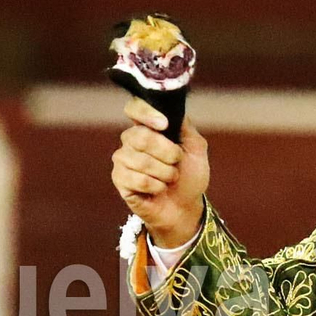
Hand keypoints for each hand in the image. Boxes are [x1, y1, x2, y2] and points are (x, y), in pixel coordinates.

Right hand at [111, 97, 208, 246]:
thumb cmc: (190, 176)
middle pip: (140, 136)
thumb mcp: (196, 148)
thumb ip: (184, 126)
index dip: (145, 113)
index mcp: (149, 127)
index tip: (164, 125)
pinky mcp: (119, 179)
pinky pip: (138, 179)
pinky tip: (159, 189)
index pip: (135, 108)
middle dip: (167, 153)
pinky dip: (156, 186)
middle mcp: (131, 140)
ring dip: (165, 173)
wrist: (185, 207)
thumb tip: (172, 109)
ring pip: (142, 161)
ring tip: (170, 179)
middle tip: (177, 162)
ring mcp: (123, 159)